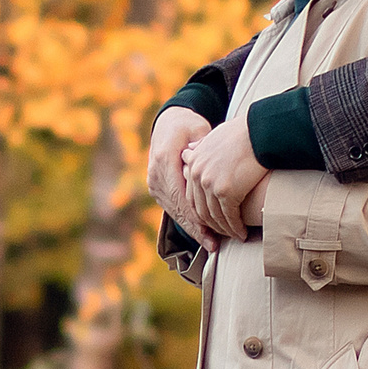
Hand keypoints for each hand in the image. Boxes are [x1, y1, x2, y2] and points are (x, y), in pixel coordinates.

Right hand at [147, 106, 212, 242]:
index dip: (197, 216)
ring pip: (174, 211)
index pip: (181, 195)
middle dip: (196, 229)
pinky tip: (201, 232)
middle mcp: (155, 174)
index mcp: (165, 159)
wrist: (168, 123)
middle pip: (177, 208)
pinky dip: (187, 220)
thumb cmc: (188, 126)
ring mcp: (153, 182)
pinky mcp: (155, 188)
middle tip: (214, 245)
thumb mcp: (198, 131)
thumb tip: (212, 169)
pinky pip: (172, 208)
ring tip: (211, 243)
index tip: (212, 230)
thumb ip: (204, 150)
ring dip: (192, 228)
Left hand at [181, 119, 269, 242]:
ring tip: (236, 235)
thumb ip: (201, 147)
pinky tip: (242, 232)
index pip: (192, 195)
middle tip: (223, 233)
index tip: (213, 220)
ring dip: (225, 230)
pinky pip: (229, 217)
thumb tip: (189, 150)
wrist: (259, 132)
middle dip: (212, 225)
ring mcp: (209, 183)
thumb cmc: (244, 133)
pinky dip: (236, 228)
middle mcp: (197, 173)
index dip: (203, 211)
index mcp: (194, 162)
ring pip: (214, 216)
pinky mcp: (225, 191)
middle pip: (200, 209)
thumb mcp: (215, 137)